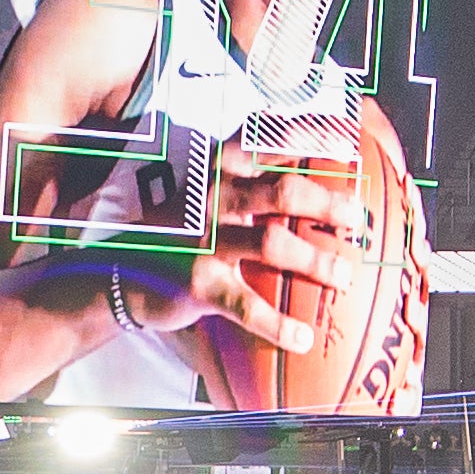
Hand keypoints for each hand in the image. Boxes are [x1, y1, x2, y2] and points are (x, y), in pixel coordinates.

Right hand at [106, 136, 379, 365]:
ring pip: (273, 245)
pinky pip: (247, 305)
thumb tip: (312, 184)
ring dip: (316, 261)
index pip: (270, 139)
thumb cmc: (178, 231)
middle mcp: (214, 197)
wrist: (119, 271)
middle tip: (355, 221)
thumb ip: (249, 182)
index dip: (313, 135)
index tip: (349, 142)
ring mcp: (205, 240)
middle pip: (283, 191)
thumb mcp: (206, 193)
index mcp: (219, 168)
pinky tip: (302, 338)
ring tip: (344, 277)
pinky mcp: (198, 283)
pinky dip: (278, 324)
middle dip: (327, 205)